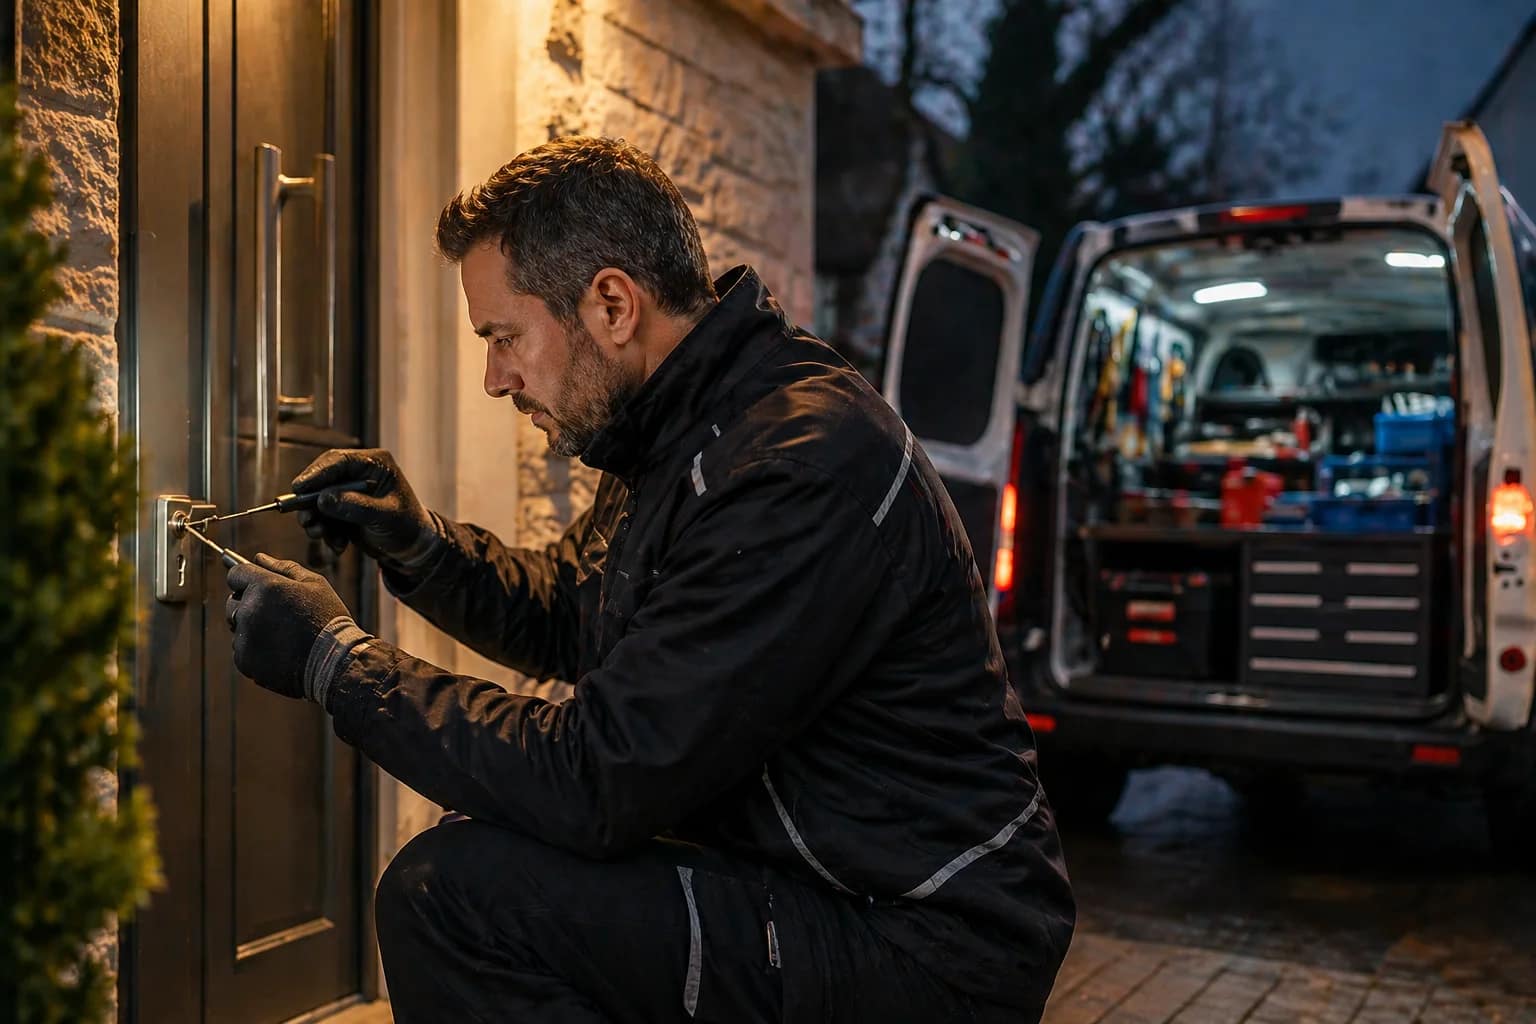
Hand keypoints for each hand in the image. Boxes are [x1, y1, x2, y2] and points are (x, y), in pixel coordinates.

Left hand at [226, 553, 350, 698]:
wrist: (334, 661)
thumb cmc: (328, 618)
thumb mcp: (315, 584)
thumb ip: (284, 568)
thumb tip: (259, 557)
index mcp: (265, 586)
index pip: (236, 574)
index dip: (246, 578)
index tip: (255, 586)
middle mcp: (249, 609)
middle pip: (232, 602)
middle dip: (248, 605)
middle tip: (276, 615)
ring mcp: (244, 636)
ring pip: (238, 628)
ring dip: (252, 629)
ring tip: (282, 636)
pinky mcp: (244, 659)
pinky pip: (242, 649)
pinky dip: (256, 650)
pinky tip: (280, 651)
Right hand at [291, 448, 435, 564]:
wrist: (414, 548)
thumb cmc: (408, 526)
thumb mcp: (384, 516)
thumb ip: (355, 507)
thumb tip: (323, 499)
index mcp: (374, 464)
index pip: (339, 461)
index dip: (317, 473)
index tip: (299, 487)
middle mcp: (358, 473)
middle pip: (323, 479)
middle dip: (311, 501)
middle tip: (305, 519)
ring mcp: (349, 491)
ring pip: (319, 500)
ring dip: (316, 520)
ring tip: (320, 535)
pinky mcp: (343, 508)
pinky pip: (324, 517)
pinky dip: (326, 532)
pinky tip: (338, 545)